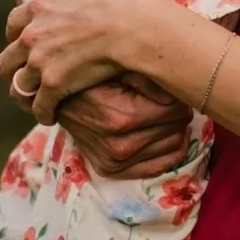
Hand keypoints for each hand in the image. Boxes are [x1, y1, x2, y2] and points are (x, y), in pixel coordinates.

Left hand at [0, 0, 150, 123]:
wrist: (135, 25)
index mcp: (39, 6)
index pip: (12, 23)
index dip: (18, 33)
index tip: (27, 39)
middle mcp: (33, 35)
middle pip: (7, 59)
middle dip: (15, 66)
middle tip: (29, 73)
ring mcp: (42, 62)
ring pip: (18, 85)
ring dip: (26, 91)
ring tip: (38, 96)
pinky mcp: (55, 85)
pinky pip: (39, 106)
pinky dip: (43, 111)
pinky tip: (51, 113)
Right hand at [56, 76, 193, 178]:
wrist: (59, 100)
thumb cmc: (93, 78)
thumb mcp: (120, 69)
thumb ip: (150, 79)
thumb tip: (178, 95)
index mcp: (123, 118)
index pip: (175, 112)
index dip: (179, 97)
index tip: (174, 89)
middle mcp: (120, 146)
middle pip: (177, 129)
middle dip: (179, 113)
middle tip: (173, 101)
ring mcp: (115, 162)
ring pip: (173, 147)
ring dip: (176, 130)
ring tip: (168, 115)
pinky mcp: (111, 170)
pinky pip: (158, 167)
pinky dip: (170, 151)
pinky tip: (168, 135)